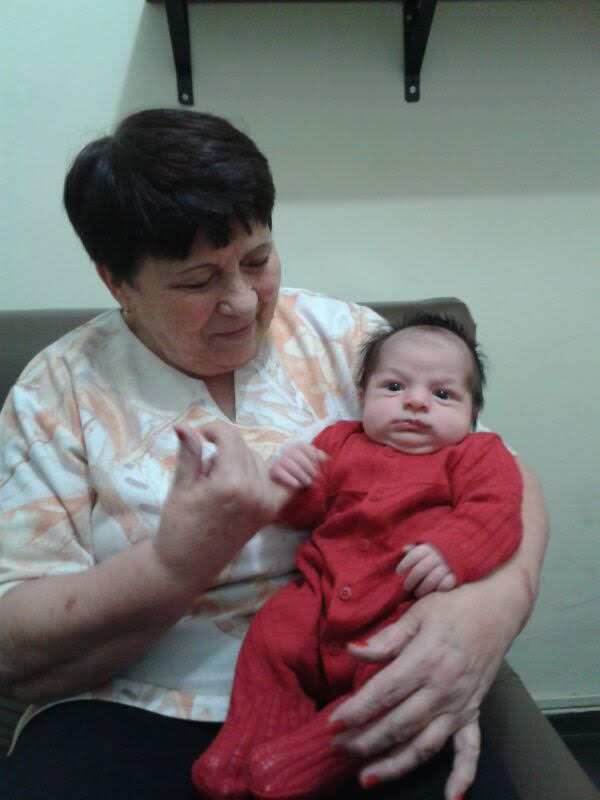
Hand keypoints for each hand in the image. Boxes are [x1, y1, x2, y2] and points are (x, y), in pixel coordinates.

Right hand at [154, 422, 288, 584]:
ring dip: (241, 461)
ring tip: (218, 479)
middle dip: (225, 448)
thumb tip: (183, 425)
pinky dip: (278, 473)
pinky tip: (262, 471)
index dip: (215, 429)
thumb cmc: (178, 526)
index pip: (231, 438)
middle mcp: (256, 491)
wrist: (187, 566)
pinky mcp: (271, 512)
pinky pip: (282, 483)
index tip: (202, 433)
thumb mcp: (180, 487)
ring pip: (258, 462)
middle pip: (245, 449)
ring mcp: (267, 503)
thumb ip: (189, 454)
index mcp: (231, 483)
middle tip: (205, 466)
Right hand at [268, 443, 326, 489]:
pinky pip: (280, 472)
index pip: (302, 445)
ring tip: (307, 483)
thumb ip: (316, 462)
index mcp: (293, 450)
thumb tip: (327, 458)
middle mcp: (283, 454)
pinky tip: (297, 486)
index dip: (311, 452)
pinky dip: (290, 479)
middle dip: (308, 466)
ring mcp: (276, 462)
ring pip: (288, 463)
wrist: (282, 495)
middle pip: (296, 453)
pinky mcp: (271, 472)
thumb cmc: (297, 481)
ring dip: (301, 474)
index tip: (318, 462)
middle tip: (314, 476)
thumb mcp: (309, 471)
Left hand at [329, 580, 515, 793]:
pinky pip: (470, 750)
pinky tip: (450, 797)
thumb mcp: (417, 612)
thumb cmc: (454, 606)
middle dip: (365, 740)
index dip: (356, 711)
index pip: (382, 694)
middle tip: (338, 747)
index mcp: (425, 661)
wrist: (499, 608)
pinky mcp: (473, 712)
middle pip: (398, 724)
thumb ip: (386, 638)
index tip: (333, 723)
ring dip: (395, 764)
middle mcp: (442, 689)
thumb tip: (353, 651)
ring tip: (368, 776)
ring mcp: (460, 705)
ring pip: (425, 745)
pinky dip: (462, 776)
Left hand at [397, 543, 455, 596]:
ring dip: (423, 588)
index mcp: (430, 548)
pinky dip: (438, 590)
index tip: (398, 572)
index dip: (405, 564)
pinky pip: (446, 584)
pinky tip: (432, 594)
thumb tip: (404, 549)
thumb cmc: (439, 551)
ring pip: (432, 579)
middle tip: (406, 587)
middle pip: (421, 569)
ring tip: (416, 594)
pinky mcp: (456, 575)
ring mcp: (448, 566)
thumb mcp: (428, 546)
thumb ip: (415, 548)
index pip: (414, 555)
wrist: (464, 550)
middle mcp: (438, 556)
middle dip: (411, 579)